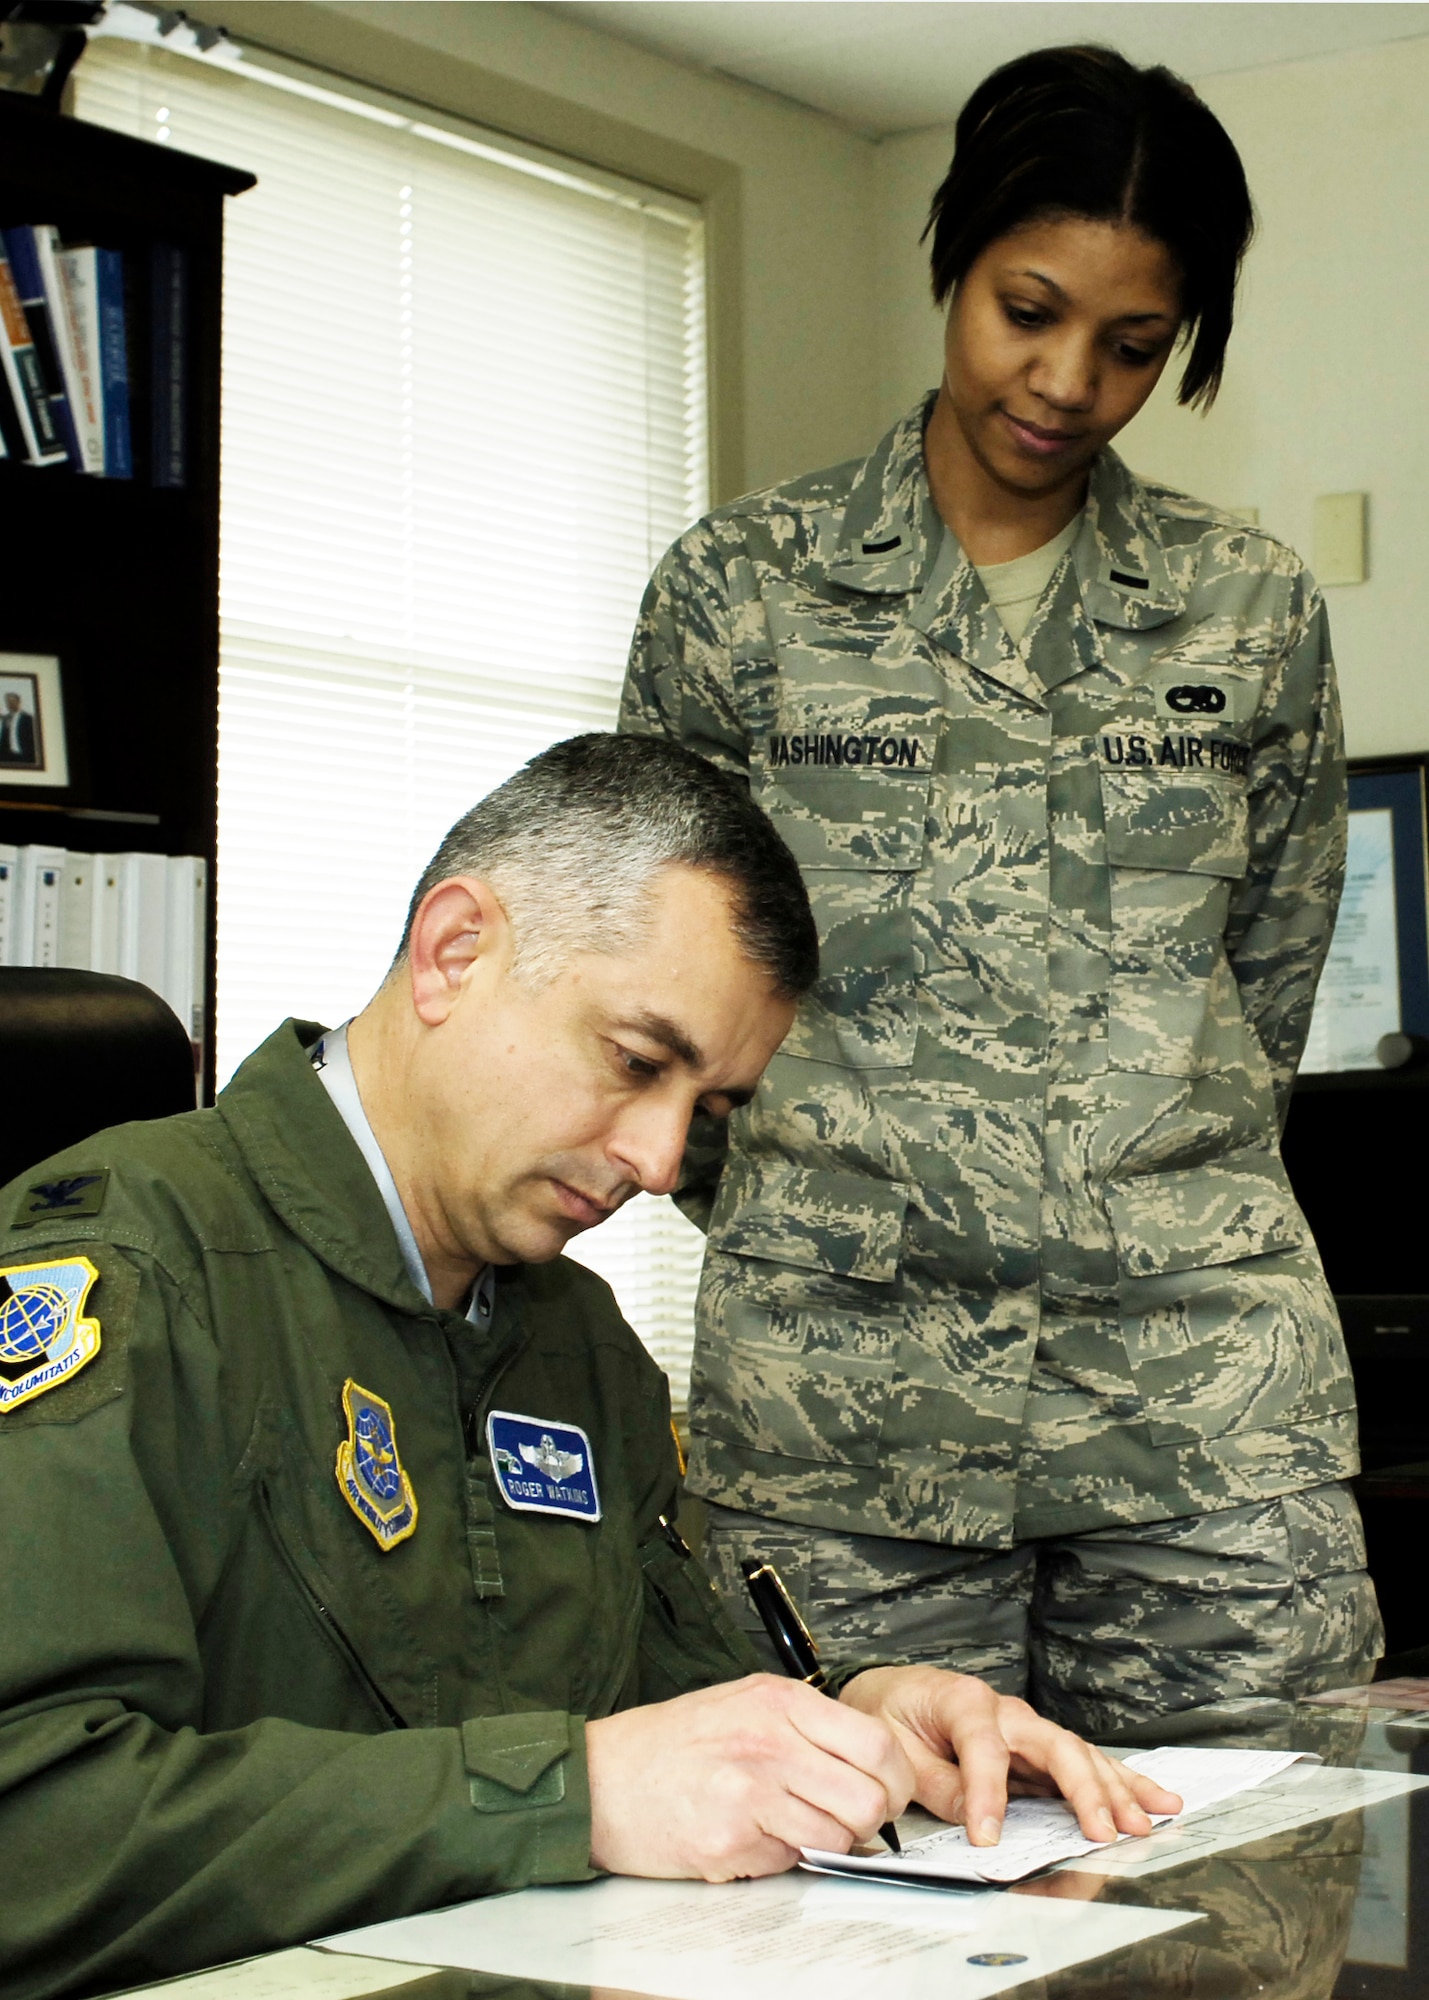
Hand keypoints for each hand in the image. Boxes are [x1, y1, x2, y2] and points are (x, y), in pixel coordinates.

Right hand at [586, 1672, 915, 1879]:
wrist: (598, 1779)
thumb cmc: (668, 1743)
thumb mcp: (742, 1702)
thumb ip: (803, 1727)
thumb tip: (864, 1766)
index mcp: (777, 1701)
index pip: (877, 1743)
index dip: (896, 1778)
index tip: (887, 1791)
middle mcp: (768, 1742)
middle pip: (869, 1797)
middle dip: (869, 1820)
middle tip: (847, 1819)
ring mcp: (749, 1793)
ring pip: (837, 1837)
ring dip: (825, 1843)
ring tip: (789, 1827)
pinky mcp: (728, 1841)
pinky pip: (788, 1864)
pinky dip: (779, 1860)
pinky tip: (747, 1837)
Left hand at [839, 1666, 1181, 1846]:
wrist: (891, 1690)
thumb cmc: (892, 1714)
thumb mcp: (896, 1746)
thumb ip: (937, 1782)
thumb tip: (976, 1818)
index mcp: (964, 1701)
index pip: (986, 1750)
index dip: (987, 1796)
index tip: (987, 1839)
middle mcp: (1006, 1710)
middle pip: (1055, 1746)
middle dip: (1084, 1790)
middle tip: (1106, 1833)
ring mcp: (1027, 1727)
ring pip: (1081, 1755)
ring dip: (1117, 1789)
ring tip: (1149, 1820)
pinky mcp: (1037, 1747)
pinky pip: (1084, 1763)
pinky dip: (1121, 1782)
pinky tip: (1156, 1798)